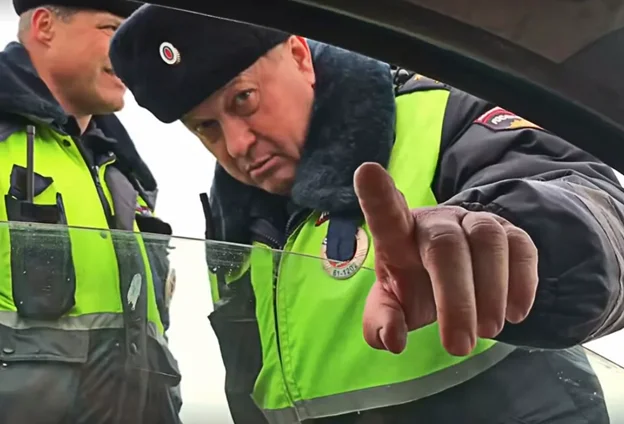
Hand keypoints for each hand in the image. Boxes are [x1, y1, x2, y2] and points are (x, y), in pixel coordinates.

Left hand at [353, 162, 538, 355]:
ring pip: (488, 240)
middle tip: (459, 346)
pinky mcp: (508, 232)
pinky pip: (522, 246)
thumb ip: (383, 320)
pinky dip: (522, 281)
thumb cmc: (415, 284)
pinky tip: (516, 313)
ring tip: (488, 332)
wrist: (456, 273)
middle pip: (445, 245)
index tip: (366, 173)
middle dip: (455, 298)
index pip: (385, 212)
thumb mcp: (394, 303)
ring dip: (491, 290)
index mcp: (397, 234)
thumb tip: (393, 339)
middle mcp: (435, 221)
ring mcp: (473, 222)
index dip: (377, 194)